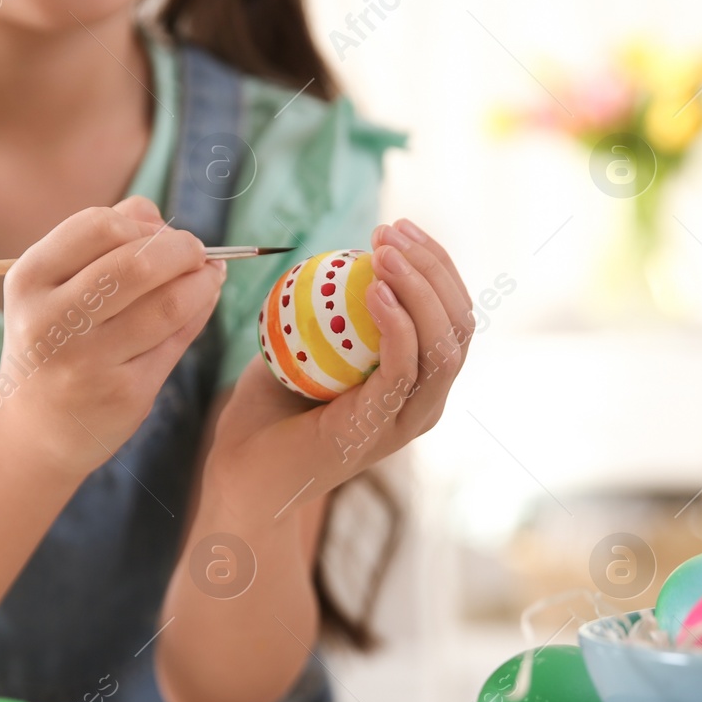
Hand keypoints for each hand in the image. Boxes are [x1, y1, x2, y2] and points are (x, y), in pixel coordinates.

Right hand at [0, 196, 224, 475]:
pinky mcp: (125, 393)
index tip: (162, 233)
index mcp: (30, 279)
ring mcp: (88, 361)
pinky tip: (202, 303)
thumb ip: (103, 242)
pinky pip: (178, 339)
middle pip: (139, 262)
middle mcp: (53, 320)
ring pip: (169, 303)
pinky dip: (201, 312)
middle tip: (198, 253)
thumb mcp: (53, 286)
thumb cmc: (55, 339)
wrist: (35, 428)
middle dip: (183, 249)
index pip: (99, 225)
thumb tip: (162, 221)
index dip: (144, 224)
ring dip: (203, 281)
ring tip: (208, 276)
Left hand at [204, 219, 473, 518]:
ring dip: (422, 288)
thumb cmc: (269, 409)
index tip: (396, 227)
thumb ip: (331, 311)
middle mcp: (425, 402)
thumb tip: (342, 254)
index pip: (452, 314)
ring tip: (384, 252)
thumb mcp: (305, 347)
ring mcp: (407, 419)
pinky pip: (404, 371)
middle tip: (390, 231)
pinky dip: (398, 326)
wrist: (241, 475)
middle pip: (460, 324)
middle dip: (435, 267)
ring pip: (444, 346)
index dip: (435, 264)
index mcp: (418, 382)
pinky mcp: (380, 429)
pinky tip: (374, 290)